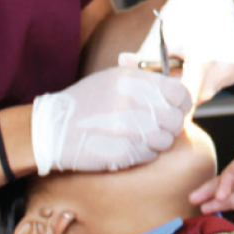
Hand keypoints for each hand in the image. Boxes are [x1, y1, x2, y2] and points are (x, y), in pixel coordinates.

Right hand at [31, 67, 191, 175]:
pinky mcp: (120, 152)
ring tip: (141, 139)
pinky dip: (144, 154)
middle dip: (171, 127)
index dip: (181, 104)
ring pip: (164, 140)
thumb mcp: (113, 78)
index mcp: (133, 80)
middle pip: (174, 119)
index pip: (179, 92)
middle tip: (159, 128)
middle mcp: (131, 101)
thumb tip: (175, 92)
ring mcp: (126, 128)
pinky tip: (129, 147)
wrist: (52, 128)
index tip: (176, 110)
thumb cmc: (87, 102)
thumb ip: (145, 82)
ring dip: (158, 142)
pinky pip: (148, 155)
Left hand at [150, 0, 233, 104]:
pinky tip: (208, 57)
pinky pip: (224, 82)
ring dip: (198, 82)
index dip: (171, 102)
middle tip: (176, 67)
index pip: (185, 99)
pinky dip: (213, 76)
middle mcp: (226, 65)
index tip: (161, 103)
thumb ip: (141, 59)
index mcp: (204, 60)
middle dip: (183, 87)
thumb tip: (120, 63)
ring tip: (192, 58)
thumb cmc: (180, 16)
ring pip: (210, 90)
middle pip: (197, 96)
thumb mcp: (159, 37)